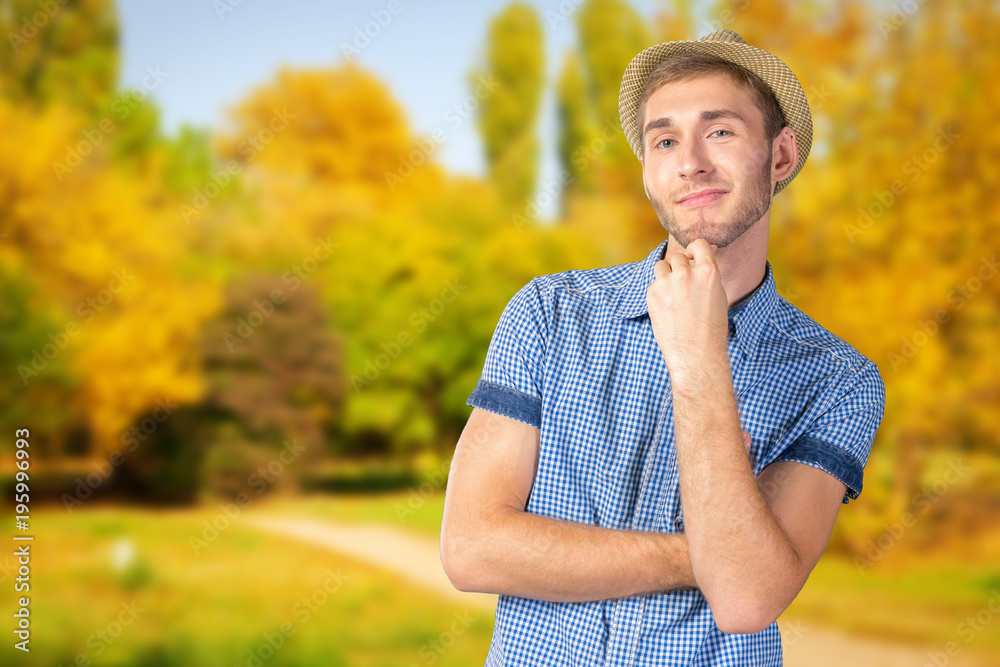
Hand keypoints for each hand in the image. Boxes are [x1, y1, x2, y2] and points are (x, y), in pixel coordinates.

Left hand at [646, 238, 728, 378]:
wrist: (696, 353)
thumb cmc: (711, 326)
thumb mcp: (718, 294)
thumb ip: (708, 271)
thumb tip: (704, 251)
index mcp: (708, 271)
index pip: (698, 244)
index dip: (695, 250)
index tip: (693, 258)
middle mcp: (686, 273)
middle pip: (678, 256)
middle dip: (680, 268)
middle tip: (685, 289)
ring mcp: (667, 283)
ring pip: (661, 266)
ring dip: (666, 276)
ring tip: (675, 297)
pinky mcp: (652, 294)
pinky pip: (654, 284)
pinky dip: (659, 292)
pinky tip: (668, 309)